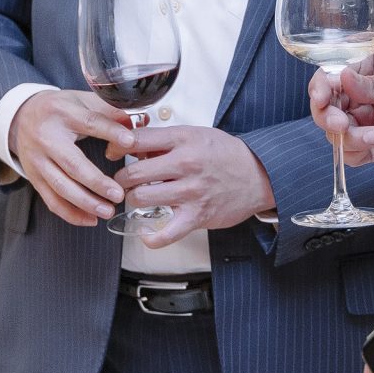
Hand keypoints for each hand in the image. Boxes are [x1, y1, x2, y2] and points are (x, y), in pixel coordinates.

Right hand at [7, 89, 134, 225]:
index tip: (131, 141)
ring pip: (61, 186)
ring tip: (108, 211)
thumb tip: (139, 122)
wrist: (21, 116)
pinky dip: (70, 213)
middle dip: (96, 182)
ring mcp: (37, 160)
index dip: (110, 132)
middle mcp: (47, 137)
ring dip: (85, 202)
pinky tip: (90, 219)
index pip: (89, 122)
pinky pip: (51, 200)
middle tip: (118, 194)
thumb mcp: (81, 100)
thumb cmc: (59, 109)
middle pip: (72, 163)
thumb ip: (108, 110)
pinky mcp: (34, 177)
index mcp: (62, 113)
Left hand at [116, 125, 274, 242]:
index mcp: (182, 140)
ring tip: (138, 197)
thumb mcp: (194, 135)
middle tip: (125, 180)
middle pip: (133, 173)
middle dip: (121, 178)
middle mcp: (185, 164)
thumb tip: (131, 146)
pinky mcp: (197, 216)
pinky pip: (166, 234)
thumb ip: (163, 141)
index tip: (114, 153)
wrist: (259, 174)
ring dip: (133, 200)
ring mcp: (190, 192)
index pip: (135, 140)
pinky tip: (146, 232)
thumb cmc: (225, 154)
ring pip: (141, 198)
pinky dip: (151, 237)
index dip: (116, 146)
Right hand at [312, 48, 373, 164]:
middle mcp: (359, 96)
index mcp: (365, 69)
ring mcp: (365, 121)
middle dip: (327, 117)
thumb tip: (341, 77)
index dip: (320, 87)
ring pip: (335, 133)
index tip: (321, 98)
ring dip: (347, 136)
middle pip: (325, 107)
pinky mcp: (373, 145)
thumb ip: (373, 83)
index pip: (330, 76)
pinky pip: (351, 153)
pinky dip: (357, 150)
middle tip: (340, 124)